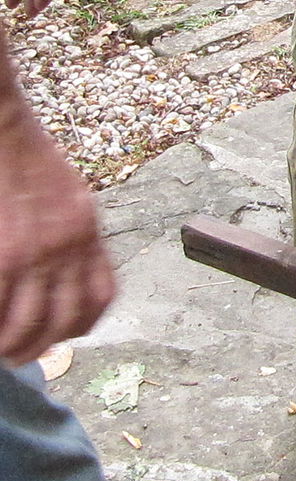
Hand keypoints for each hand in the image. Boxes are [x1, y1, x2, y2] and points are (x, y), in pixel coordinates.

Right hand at [0, 105, 114, 365]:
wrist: (1, 127)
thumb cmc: (25, 158)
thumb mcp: (68, 196)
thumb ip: (69, 235)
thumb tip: (57, 273)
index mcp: (87, 231)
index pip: (100, 296)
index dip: (80, 325)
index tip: (60, 336)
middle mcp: (68, 246)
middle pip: (65, 320)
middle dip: (41, 346)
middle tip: (19, 354)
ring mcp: (34, 252)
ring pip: (29, 323)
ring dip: (12, 344)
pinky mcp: (3, 255)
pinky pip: (1, 306)